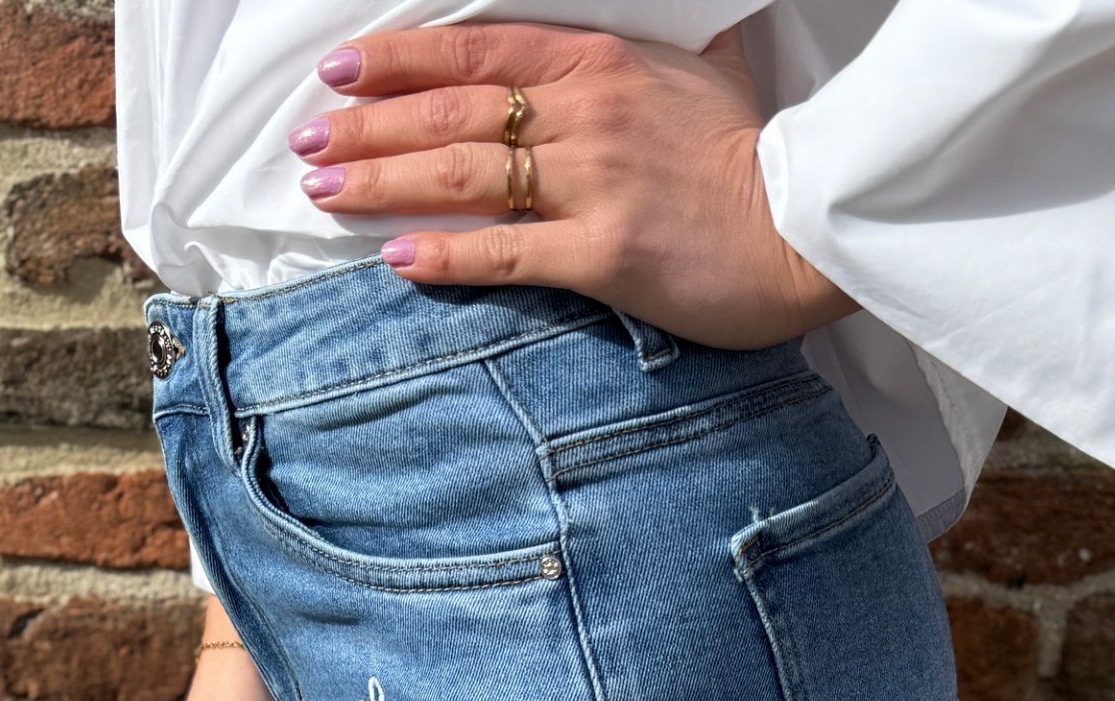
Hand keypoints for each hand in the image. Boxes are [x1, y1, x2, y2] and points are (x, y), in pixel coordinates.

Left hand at [288, 21, 855, 349]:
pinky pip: (506, 253)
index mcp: (602, 63)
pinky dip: (445, 254)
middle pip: (452, 115)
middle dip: (368, 125)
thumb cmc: (754, 161)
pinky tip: (395, 257)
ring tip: (324, 190)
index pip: (478, 53)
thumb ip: (656, 55)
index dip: (402, 61)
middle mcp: (588, 115)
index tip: (343, 70)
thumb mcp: (705, 75)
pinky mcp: (605, 254)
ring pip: (463, 177)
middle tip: (308, 139)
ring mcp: (593, 184)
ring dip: (382, 182)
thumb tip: (667, 29)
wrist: (806, 229)